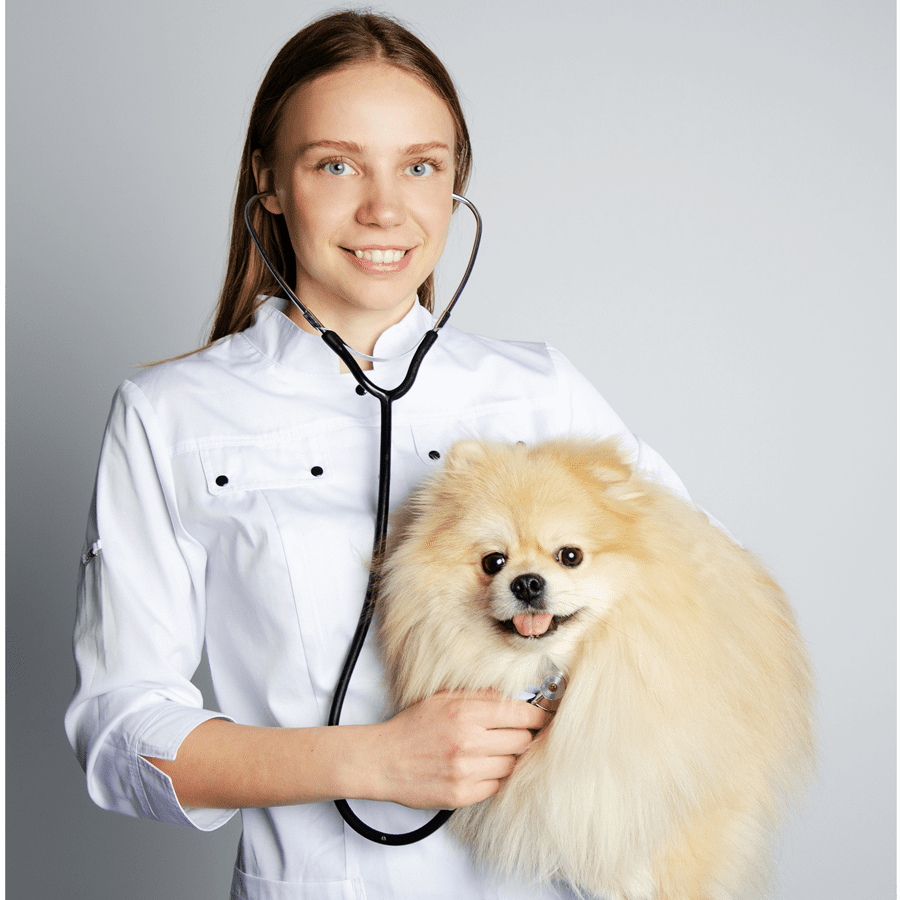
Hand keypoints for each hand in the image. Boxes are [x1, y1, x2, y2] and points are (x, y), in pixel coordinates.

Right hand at [372, 691, 547, 809]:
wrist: (383, 760)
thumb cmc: (413, 726)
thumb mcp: (444, 698)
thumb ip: (481, 696)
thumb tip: (515, 697)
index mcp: (465, 713)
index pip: (520, 715)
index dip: (537, 716)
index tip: (541, 717)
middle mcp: (468, 742)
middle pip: (521, 741)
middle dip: (521, 736)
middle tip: (511, 733)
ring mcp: (465, 771)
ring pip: (511, 765)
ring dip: (506, 757)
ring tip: (488, 751)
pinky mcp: (461, 795)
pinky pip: (495, 786)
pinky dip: (491, 777)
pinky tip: (477, 768)